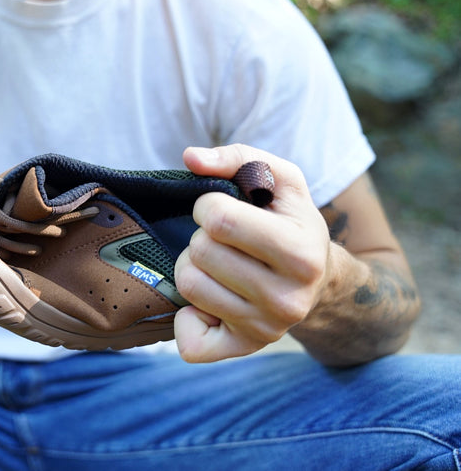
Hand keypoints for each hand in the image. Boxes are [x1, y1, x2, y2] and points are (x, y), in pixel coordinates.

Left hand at [173, 144, 330, 361]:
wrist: (320, 280)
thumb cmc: (289, 221)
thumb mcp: (279, 179)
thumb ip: (237, 157)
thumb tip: (190, 158)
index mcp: (301, 252)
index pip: (219, 220)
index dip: (208, 205)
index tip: (221, 209)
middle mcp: (288, 299)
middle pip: (200, 253)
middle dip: (201, 237)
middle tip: (223, 240)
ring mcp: (266, 329)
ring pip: (188, 286)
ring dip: (193, 267)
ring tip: (219, 263)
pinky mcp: (244, 349)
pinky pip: (189, 343)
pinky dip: (187, 319)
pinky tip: (209, 302)